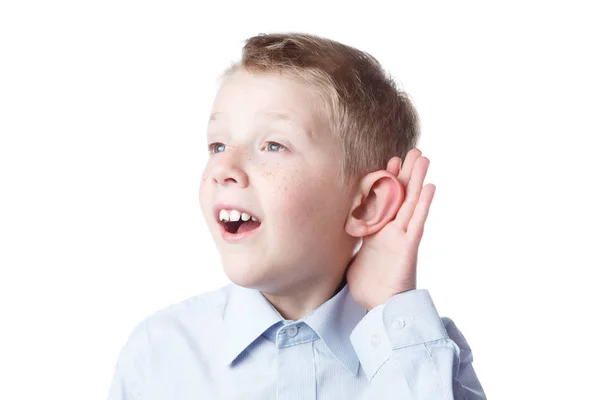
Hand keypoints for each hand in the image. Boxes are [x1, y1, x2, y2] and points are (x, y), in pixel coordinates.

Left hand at [346, 149, 435, 309]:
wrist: (379, 307)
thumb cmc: (368, 284)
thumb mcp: (353, 255)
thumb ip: (351, 240)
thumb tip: (333, 228)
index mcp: (379, 230)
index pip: (384, 199)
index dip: (388, 180)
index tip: (389, 161)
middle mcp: (392, 229)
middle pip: (401, 195)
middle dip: (406, 173)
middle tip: (411, 151)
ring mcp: (401, 236)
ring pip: (411, 202)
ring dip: (417, 180)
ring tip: (423, 158)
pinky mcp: (408, 246)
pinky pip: (416, 222)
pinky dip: (423, 204)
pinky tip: (430, 186)